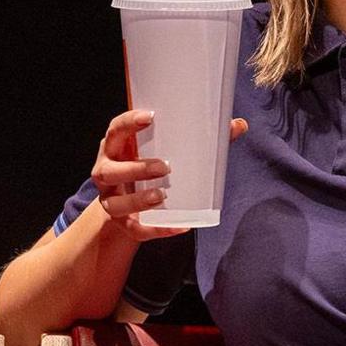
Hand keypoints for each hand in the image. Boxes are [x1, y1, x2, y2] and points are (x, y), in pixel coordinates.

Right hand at [90, 109, 246, 242]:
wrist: (126, 205)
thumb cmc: (148, 166)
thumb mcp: (163, 150)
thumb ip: (200, 138)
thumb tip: (239, 125)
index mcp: (116, 147)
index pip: (115, 130)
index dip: (129, 122)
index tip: (151, 117)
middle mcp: (106, 172)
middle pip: (111, 170)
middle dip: (136, 168)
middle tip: (165, 167)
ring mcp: (111, 200)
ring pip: (116, 203)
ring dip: (138, 200)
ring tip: (162, 196)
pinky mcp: (121, 223)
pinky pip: (136, 229)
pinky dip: (158, 229)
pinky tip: (180, 226)